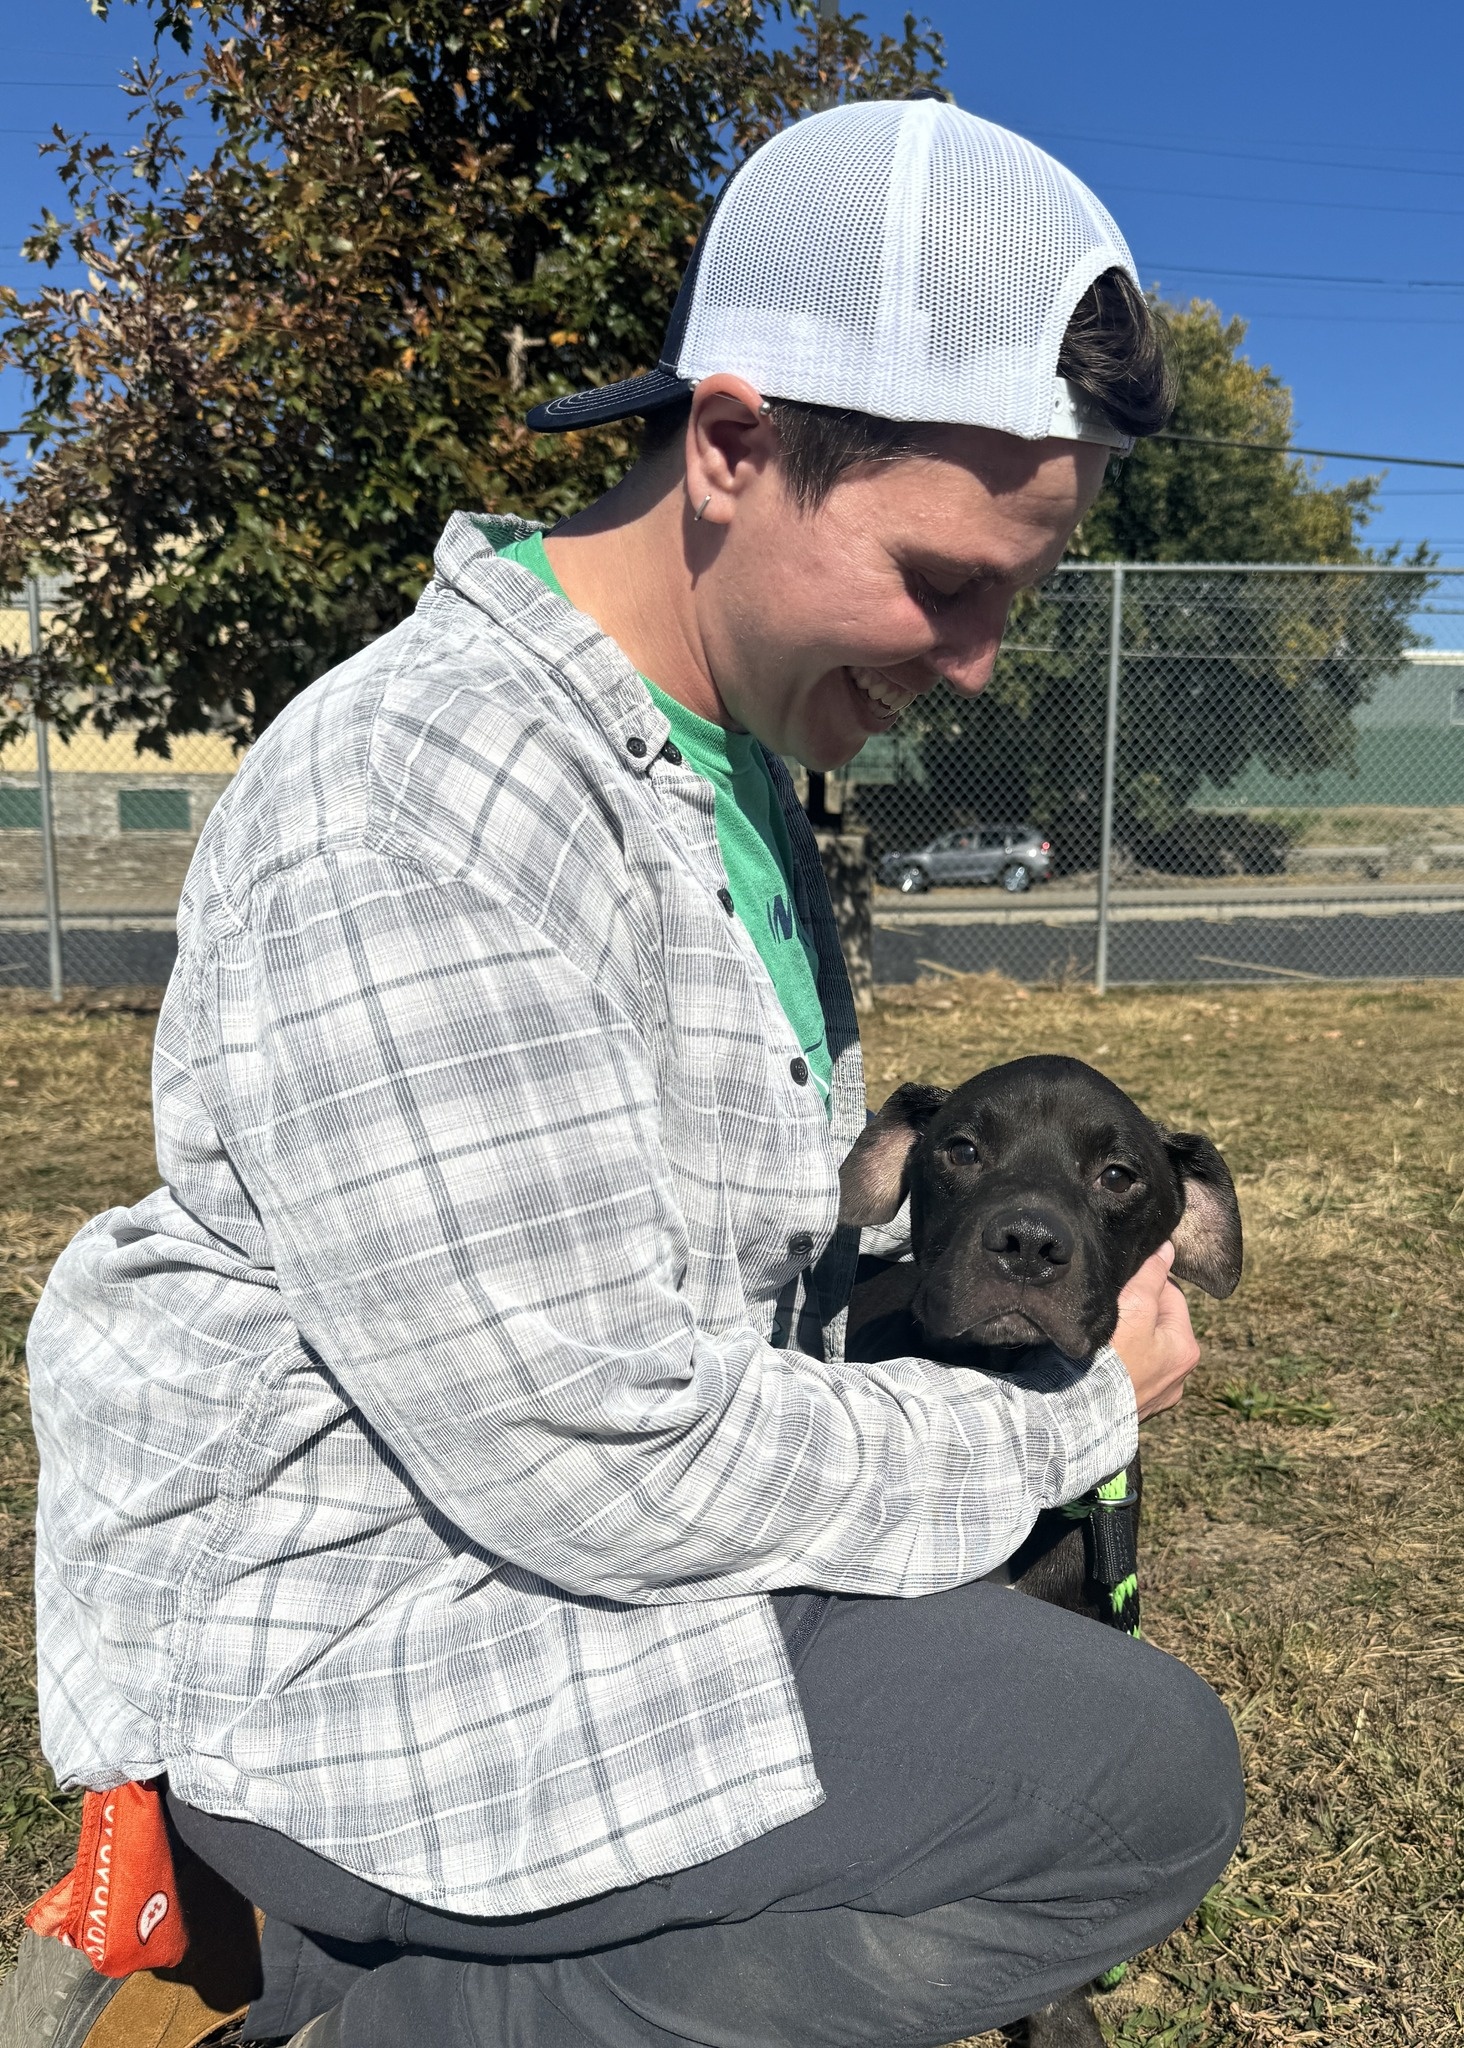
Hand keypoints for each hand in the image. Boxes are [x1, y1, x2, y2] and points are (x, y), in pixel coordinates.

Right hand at [1110, 1242, 1199, 1420]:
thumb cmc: (1110, 1359)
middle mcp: (1178, 1377)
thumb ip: (1151, 1275)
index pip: (1170, 1295)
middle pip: (1155, 1324)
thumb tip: (1168, 1248)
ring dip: (1123, 1340)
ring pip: (1139, 1350)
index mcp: (1186, 1349)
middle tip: (1105, 1310)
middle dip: (1134, 1313)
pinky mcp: (1131, 1411)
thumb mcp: (1135, 1306)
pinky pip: (1125, 1375)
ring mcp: (1155, 1397)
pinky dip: (1113, 1366)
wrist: (1077, 1418)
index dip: (1144, 1282)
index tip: (1118, 1283)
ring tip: (1098, 1338)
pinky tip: (1095, 1364)